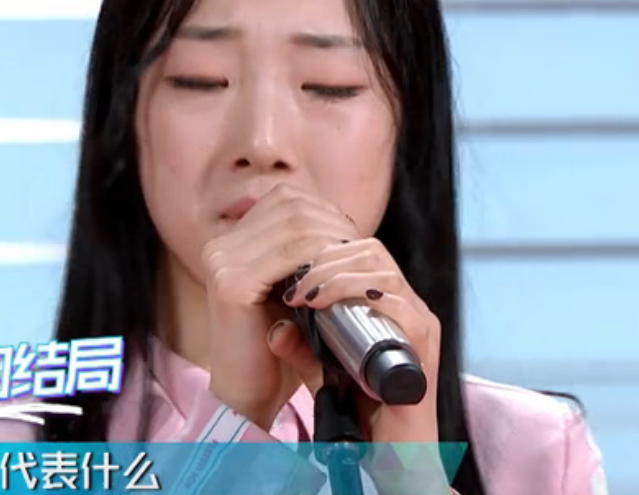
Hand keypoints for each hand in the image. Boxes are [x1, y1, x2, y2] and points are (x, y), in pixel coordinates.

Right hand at [202, 183, 358, 429]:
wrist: (250, 394)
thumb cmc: (279, 346)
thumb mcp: (292, 290)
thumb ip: (303, 255)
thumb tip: (341, 222)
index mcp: (230, 242)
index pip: (285, 199)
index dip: (325, 210)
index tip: (352, 237)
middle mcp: (220, 246)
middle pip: (290, 205)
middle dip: (333, 222)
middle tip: (361, 248)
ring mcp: (221, 262)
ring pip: (294, 224)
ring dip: (331, 238)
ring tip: (353, 261)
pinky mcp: (231, 284)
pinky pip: (288, 254)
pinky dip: (320, 260)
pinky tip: (337, 275)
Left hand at [272, 236, 440, 443]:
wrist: (387, 450)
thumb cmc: (358, 406)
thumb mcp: (320, 369)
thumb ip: (300, 347)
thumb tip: (277, 327)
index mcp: (388, 302)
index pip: (360, 252)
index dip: (322, 251)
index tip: (288, 270)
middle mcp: (408, 306)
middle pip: (371, 253)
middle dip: (325, 259)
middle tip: (294, 283)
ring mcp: (419, 325)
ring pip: (384, 274)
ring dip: (338, 276)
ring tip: (306, 294)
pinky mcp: (424, 348)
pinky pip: (401, 307)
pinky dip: (363, 297)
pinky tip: (330, 302)